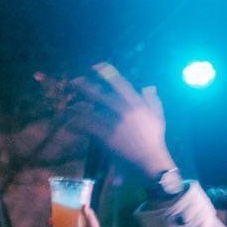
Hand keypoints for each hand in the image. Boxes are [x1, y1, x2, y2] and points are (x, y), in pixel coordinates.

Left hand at [59, 63, 176, 178]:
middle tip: (74, 82)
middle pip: (100, 94)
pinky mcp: (107, 136)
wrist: (151, 160)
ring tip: (68, 105)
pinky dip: (78, 124)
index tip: (96, 66)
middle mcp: (125, 110)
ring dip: (77, 107)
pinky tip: (70, 123)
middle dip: (84, 86)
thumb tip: (148, 86)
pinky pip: (88, 127)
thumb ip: (153, 100)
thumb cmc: (155, 138)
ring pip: (90, 110)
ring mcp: (115, 123)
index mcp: (137, 104)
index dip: (106, 72)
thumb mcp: (158, 116)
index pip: (119, 83)